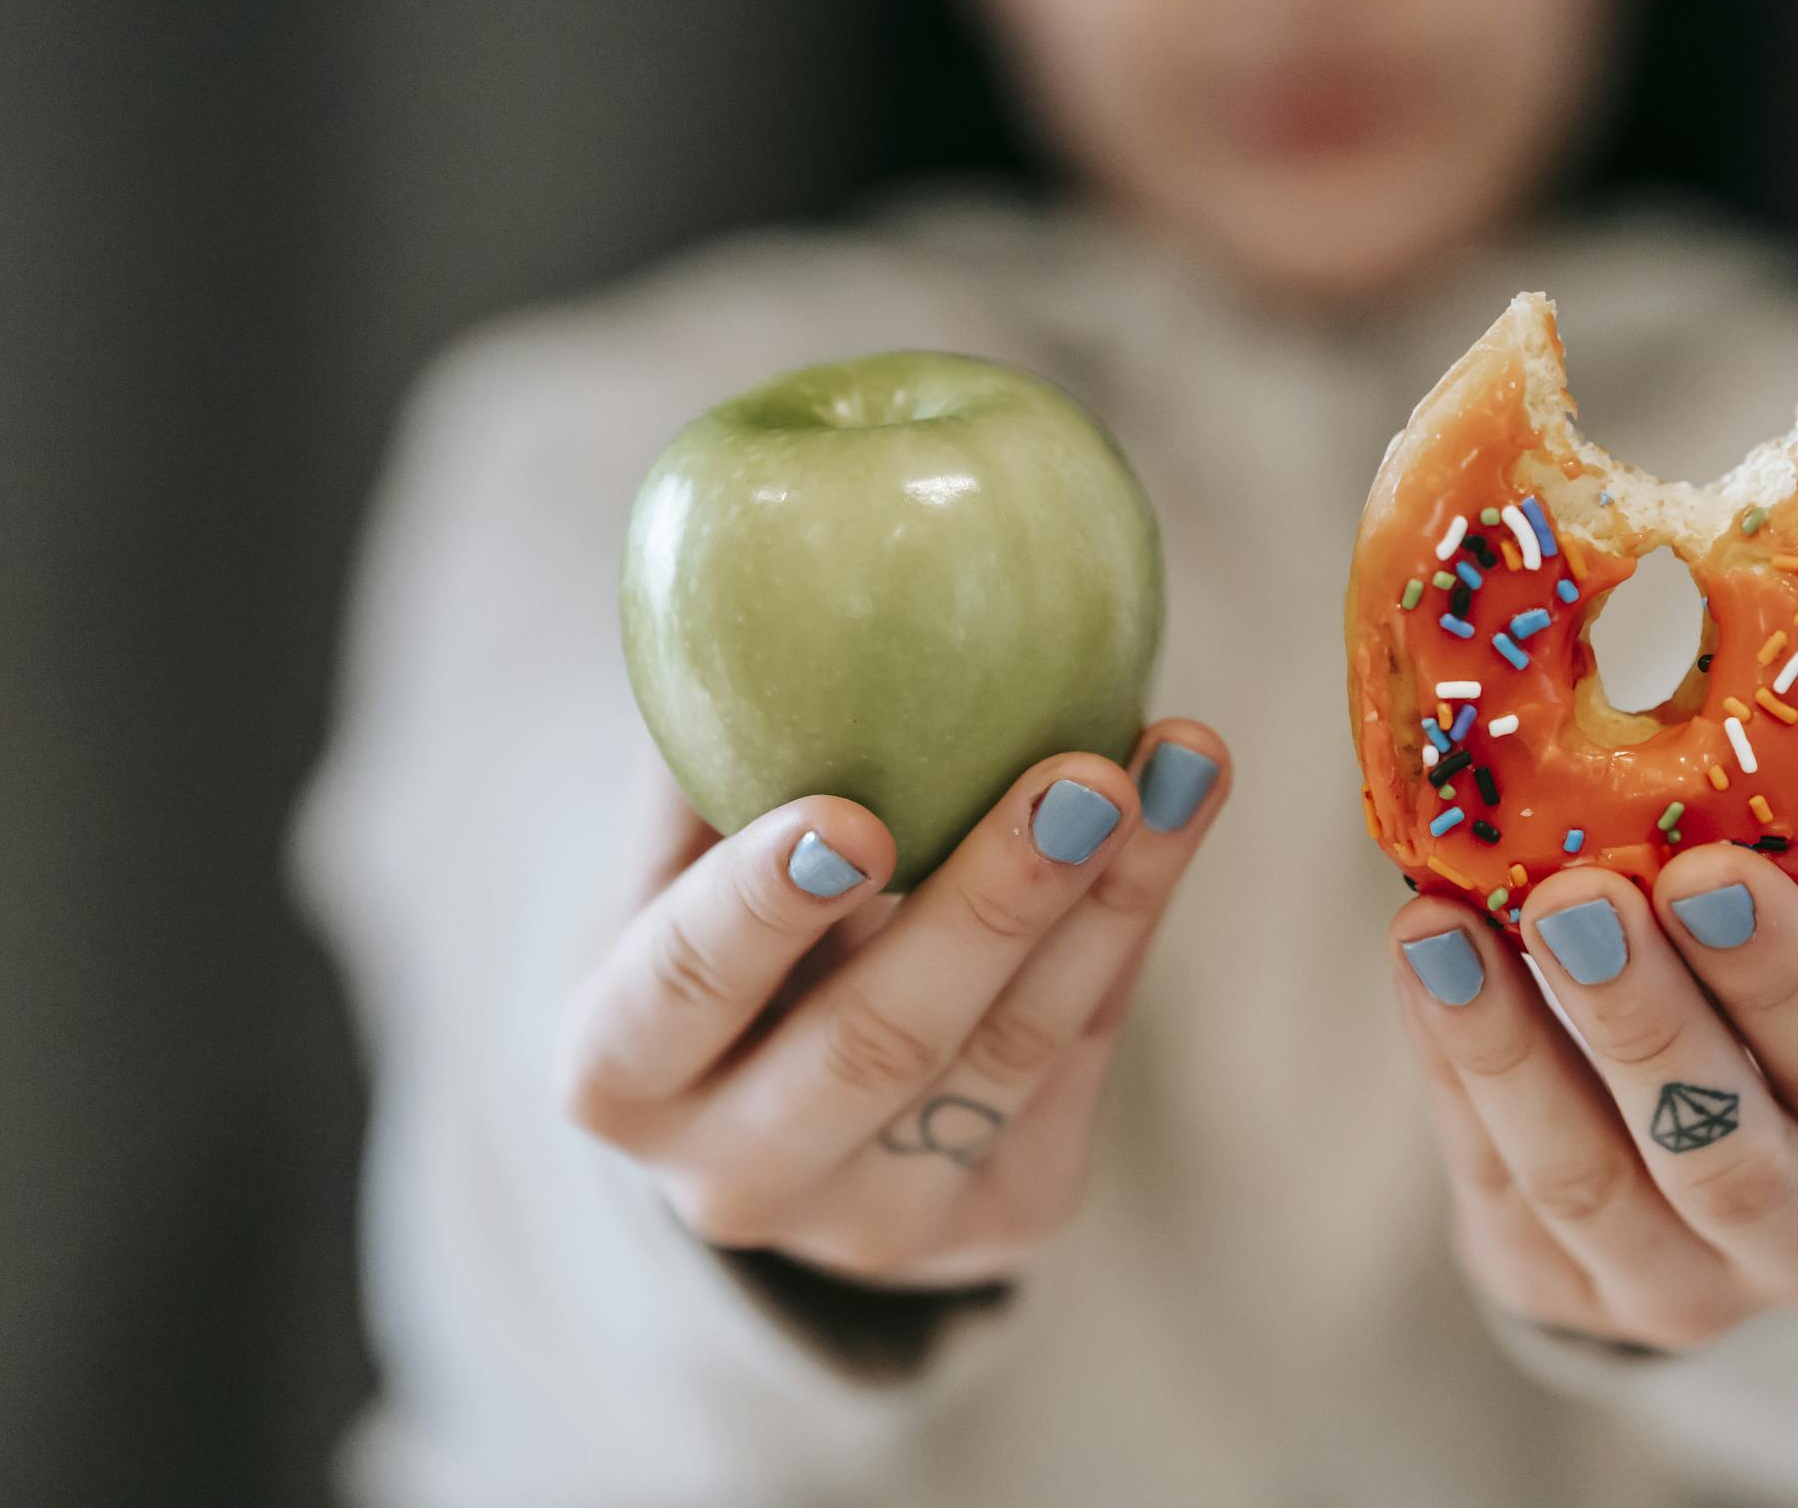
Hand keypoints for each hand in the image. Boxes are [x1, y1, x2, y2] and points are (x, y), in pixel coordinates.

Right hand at [559, 724, 1228, 1287]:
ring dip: (1109, 898)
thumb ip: (705, 756)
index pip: (681, 992)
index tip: (848, 815)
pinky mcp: (1002, 1218)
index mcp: (619, 1074)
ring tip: (1176, 763)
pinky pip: (1080, 1059)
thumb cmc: (714, 929)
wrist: (779, 1109)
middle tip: (1080, 776)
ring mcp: (874, 1224)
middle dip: (990, 906)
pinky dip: (1132, 925)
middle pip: (874, 1044)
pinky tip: (1179, 810)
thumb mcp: (672, 861)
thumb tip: (756, 574)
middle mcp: (734, 1178)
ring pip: (1008, 1055)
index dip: (759, 908)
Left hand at [1391, 847, 1797, 1349]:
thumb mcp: (1796, 941)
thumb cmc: (1758, 994)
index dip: (1787, 975)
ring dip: (1507, 1047)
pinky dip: (1448, 1063)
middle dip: (1643, 1021)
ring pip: (1589, 1185)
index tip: (1706, 871)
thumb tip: (1642, 742)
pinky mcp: (1557, 1294)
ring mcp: (1684, 1290)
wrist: (1696, 1144)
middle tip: (1573, 898)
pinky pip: (1493, 1179)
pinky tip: (1422, 964)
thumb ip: (1746, 881)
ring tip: (1443, 929)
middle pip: (1729, 1157)